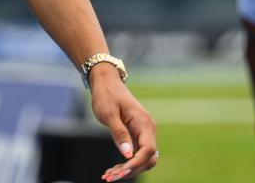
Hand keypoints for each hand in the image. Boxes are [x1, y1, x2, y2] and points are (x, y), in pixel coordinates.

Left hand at [88, 65, 157, 180]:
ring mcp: (143, 132)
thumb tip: (128, 154)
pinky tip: (113, 169)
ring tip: (109, 175)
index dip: (136, 164)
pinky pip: (137, 153)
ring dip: (129, 169)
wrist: (106, 82)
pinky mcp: (137, 134)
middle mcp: (147, 128)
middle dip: (131, 170)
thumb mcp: (108, 113)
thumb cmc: (106, 95)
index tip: (121, 172)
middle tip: (109, 177)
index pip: (147, 150)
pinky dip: (127, 163)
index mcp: (143, 122)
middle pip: (148, 158)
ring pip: (143, 158)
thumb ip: (119, 133)